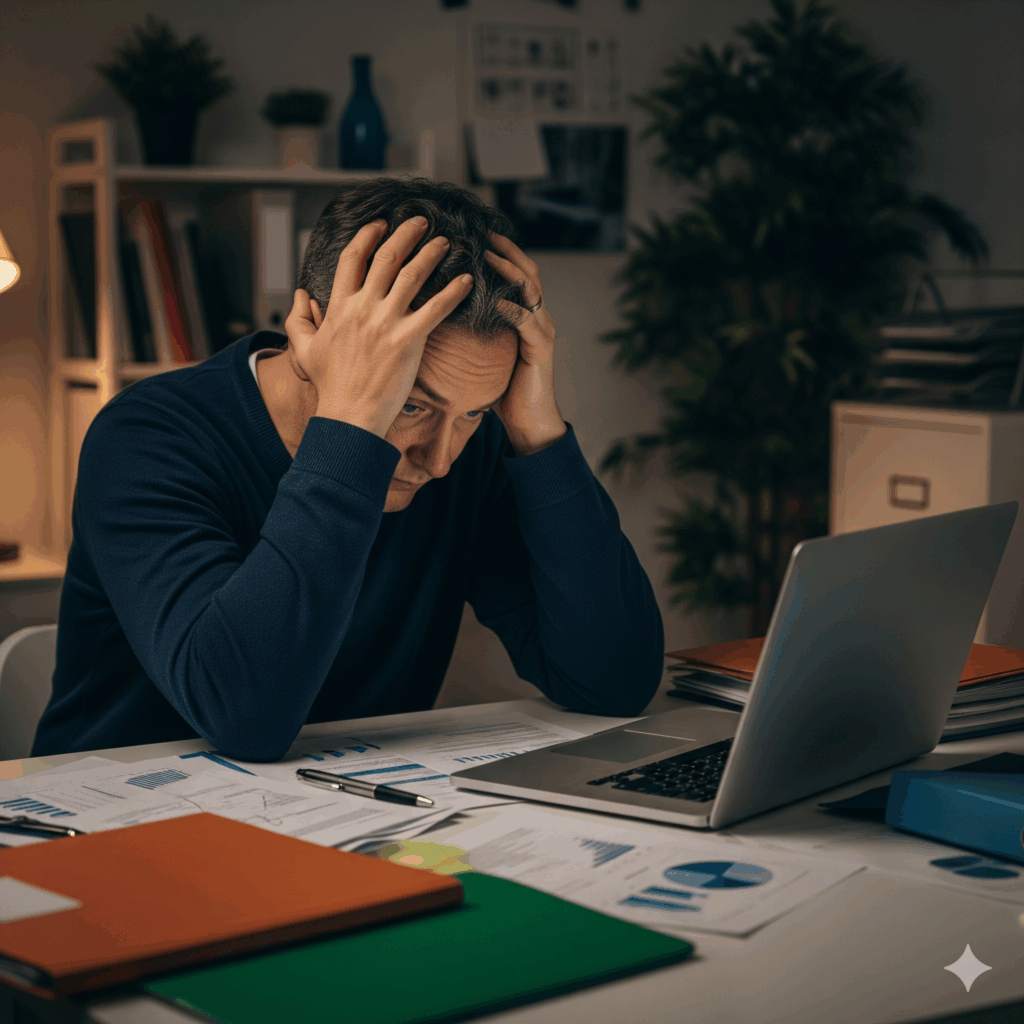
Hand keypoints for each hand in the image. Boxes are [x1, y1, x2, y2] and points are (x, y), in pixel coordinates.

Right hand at [283, 217, 473, 437]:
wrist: (348, 415)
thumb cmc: (331, 386)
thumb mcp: (304, 350)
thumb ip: (299, 320)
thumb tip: (300, 296)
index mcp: (339, 306)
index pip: (353, 257)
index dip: (368, 235)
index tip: (382, 224)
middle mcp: (362, 308)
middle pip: (386, 257)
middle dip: (406, 233)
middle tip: (421, 221)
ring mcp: (385, 323)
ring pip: (412, 275)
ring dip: (432, 254)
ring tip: (446, 242)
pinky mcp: (407, 340)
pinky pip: (436, 309)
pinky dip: (454, 292)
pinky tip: (467, 280)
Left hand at [486, 234, 566, 455]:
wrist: (528, 422)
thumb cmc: (504, 389)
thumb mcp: (484, 353)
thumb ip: (471, 331)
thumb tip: (435, 315)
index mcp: (524, 314)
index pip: (515, 271)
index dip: (498, 250)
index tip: (474, 233)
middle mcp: (537, 316)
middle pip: (527, 269)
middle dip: (506, 249)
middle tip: (482, 232)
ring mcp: (542, 331)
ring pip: (531, 290)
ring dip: (509, 270)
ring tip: (488, 256)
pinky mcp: (541, 350)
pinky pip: (528, 323)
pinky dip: (512, 309)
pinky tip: (495, 300)